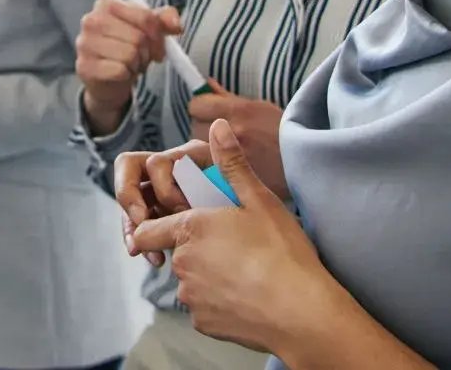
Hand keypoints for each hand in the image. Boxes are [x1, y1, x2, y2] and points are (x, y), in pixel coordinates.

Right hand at [75, 0, 180, 132]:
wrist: (106, 78)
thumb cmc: (126, 47)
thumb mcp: (147, 29)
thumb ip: (164, 19)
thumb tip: (175, 24)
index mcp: (106, 4)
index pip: (145, 17)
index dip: (159, 36)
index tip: (159, 47)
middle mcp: (91, 20)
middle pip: (138, 37)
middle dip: (147, 52)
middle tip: (142, 58)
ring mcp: (85, 43)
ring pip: (130, 55)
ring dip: (137, 65)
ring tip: (130, 64)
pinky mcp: (85, 66)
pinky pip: (119, 71)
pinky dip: (126, 75)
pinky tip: (121, 73)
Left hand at [125, 120, 350, 355]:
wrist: (302, 312)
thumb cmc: (283, 252)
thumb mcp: (260, 200)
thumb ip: (232, 163)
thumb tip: (217, 126)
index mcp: (189, 229)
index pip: (148, 228)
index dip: (159, 224)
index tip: (183, 224)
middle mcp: (181, 263)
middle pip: (176, 252)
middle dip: (197, 248)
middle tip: (235, 246)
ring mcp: (190, 296)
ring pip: (192, 280)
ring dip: (208, 275)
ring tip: (247, 271)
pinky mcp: (203, 323)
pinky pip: (204, 307)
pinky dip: (219, 301)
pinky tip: (247, 294)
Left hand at [187, 91, 287, 198]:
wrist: (312, 162)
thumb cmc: (286, 133)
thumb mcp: (261, 108)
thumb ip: (229, 98)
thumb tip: (207, 85)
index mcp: (239, 111)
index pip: (196, 105)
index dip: (201, 108)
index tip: (208, 112)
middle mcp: (232, 134)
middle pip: (194, 128)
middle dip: (203, 130)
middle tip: (219, 136)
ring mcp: (231, 160)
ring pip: (199, 151)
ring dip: (206, 151)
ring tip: (226, 154)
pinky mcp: (234, 181)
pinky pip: (209, 172)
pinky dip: (214, 170)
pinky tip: (229, 170)